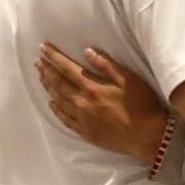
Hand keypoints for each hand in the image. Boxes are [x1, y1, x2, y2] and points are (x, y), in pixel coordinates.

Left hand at [35, 43, 167, 163]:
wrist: (147, 136)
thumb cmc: (142, 105)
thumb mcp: (128, 79)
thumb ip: (106, 65)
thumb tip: (87, 51)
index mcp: (92, 87)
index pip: (67, 68)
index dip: (53, 57)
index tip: (42, 48)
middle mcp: (83, 102)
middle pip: (58, 84)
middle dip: (46, 70)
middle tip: (37, 62)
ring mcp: (83, 119)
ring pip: (59, 101)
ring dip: (49, 88)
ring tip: (41, 78)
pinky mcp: (86, 132)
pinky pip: (65, 119)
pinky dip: (56, 110)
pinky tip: (52, 104)